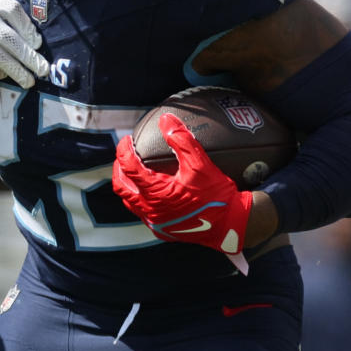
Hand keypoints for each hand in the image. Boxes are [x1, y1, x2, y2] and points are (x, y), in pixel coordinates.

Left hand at [112, 113, 252, 255]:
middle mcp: (151, 210)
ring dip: (129, 186)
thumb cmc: (217, 196)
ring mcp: (156, 222)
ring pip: (130, 202)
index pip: (128, 167)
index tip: (127, 140)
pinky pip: (143, 213)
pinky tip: (152, 191)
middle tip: (125, 156)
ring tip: (134, 172)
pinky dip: (141, 199)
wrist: (231, 225)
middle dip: (119, 169)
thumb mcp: (201, 164)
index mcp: (156, 192)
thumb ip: (182, 140)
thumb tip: (167, 120)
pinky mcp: (163, 230)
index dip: (124, 150)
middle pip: (121, 187)